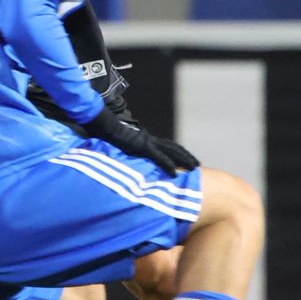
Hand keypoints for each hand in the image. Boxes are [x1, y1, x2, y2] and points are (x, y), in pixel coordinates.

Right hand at [81, 111, 199, 174]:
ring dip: (183, 160)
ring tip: (194, 168)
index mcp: (146, 139)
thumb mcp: (121, 146)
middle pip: (173, 148)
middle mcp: (150, 139)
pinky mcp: (143, 146)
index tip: (187, 159)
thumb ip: (127, 151)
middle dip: (186, 156)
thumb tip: (127, 159)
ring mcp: (147, 142)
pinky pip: (159, 157)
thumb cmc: (108, 135)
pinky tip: (175, 172)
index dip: (178, 152)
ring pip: (171, 152)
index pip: (167, 146)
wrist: (103, 126)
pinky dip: (168, 165)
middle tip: (197, 164)